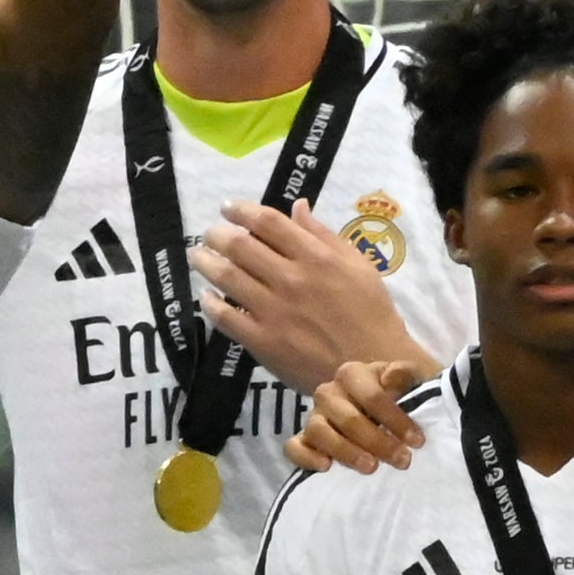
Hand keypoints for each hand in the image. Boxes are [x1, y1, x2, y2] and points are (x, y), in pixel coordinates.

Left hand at [196, 201, 426, 394]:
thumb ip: (325, 235)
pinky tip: (206, 297)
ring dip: (206, 262)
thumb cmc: (372, 314)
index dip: (241, 210)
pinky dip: (210, 304)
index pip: (268, 222)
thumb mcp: (359, 266)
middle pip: (240, 246)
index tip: (228, 208)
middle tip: (210, 234)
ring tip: (199, 257)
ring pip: (227, 277)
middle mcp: (291, 279)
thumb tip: (297, 206)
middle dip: (217, 234)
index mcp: (316, 257)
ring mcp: (274, 311)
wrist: (374, 368)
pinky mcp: (263, 341)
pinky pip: (226, 318)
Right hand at [291, 356, 432, 474]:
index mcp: (354, 374)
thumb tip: (390, 379)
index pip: (372, 396)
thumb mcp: (414, 380)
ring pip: (318, 431)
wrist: (390, 413)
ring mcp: (315, 416)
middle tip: (402, 460)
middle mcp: (330, 393)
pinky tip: (326, 467)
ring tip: (371, 467)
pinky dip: (306, 457)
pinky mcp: (305, 439)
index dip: (395, 419)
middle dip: (377, 441)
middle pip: (347, 417)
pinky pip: (294, 447)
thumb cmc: (404, 396)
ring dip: (346, 452)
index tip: (417, 441)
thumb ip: (406, 375)